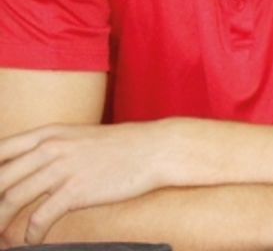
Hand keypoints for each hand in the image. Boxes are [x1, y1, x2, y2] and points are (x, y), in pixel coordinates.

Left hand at [0, 120, 174, 243]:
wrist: (155, 150)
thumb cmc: (120, 146)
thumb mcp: (77, 138)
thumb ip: (49, 149)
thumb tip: (25, 172)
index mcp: (46, 134)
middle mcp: (49, 148)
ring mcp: (62, 168)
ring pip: (11, 200)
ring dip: (1, 224)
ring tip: (3, 238)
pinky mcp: (76, 190)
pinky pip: (39, 218)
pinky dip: (30, 235)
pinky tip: (31, 241)